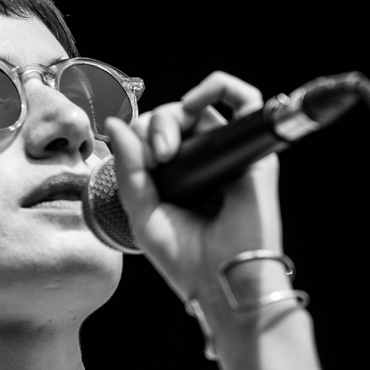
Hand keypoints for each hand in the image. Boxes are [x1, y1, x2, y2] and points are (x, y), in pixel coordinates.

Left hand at [104, 71, 284, 307]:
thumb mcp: (142, 212)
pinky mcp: (254, 152)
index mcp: (177, 177)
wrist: (222, 282)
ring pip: (201, 106)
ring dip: (175, 115)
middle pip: (173, 116)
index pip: (153, 134)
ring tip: (167, 148)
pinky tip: (195, 104)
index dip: (138, 137)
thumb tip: (115, 123)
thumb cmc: (186, 259)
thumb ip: (129, 169)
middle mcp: (204, 162)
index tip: (139, 166)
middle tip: (156, 159)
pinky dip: (220, 87)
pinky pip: (248, 101)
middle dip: (154, 128)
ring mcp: (228, 155)